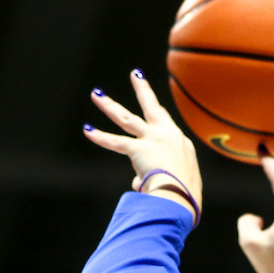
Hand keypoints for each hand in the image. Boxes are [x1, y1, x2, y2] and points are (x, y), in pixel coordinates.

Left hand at [84, 70, 202, 221]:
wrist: (181, 196)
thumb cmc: (185, 197)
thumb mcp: (179, 187)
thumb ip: (158, 181)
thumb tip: (138, 183)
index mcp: (182, 145)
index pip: (167, 130)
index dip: (159, 124)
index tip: (156, 120)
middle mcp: (168, 136)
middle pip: (152, 108)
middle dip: (143, 90)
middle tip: (136, 75)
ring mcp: (152, 140)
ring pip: (126, 118)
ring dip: (109, 106)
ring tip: (96, 95)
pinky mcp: (138, 149)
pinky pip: (115, 142)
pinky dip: (101, 137)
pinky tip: (88, 130)